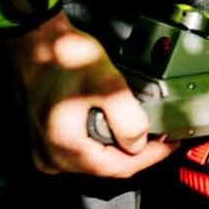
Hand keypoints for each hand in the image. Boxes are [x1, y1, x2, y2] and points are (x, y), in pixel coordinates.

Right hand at [7, 11, 174, 176]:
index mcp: (64, 146)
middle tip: (162, 136)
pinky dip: (103, 143)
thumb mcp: (108, 84)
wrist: (37, 40)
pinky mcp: (46, 139)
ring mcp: (45, 149)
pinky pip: (82, 151)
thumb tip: (138, 145)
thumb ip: (127, 120)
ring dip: (121, 148)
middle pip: (108, 167)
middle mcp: (51, 155)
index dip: (151, 157)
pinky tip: (116, 129)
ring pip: (96, 160)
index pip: (119, 167)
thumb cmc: (65, 57)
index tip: (171, 144)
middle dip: (137, 153)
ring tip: (145, 131)